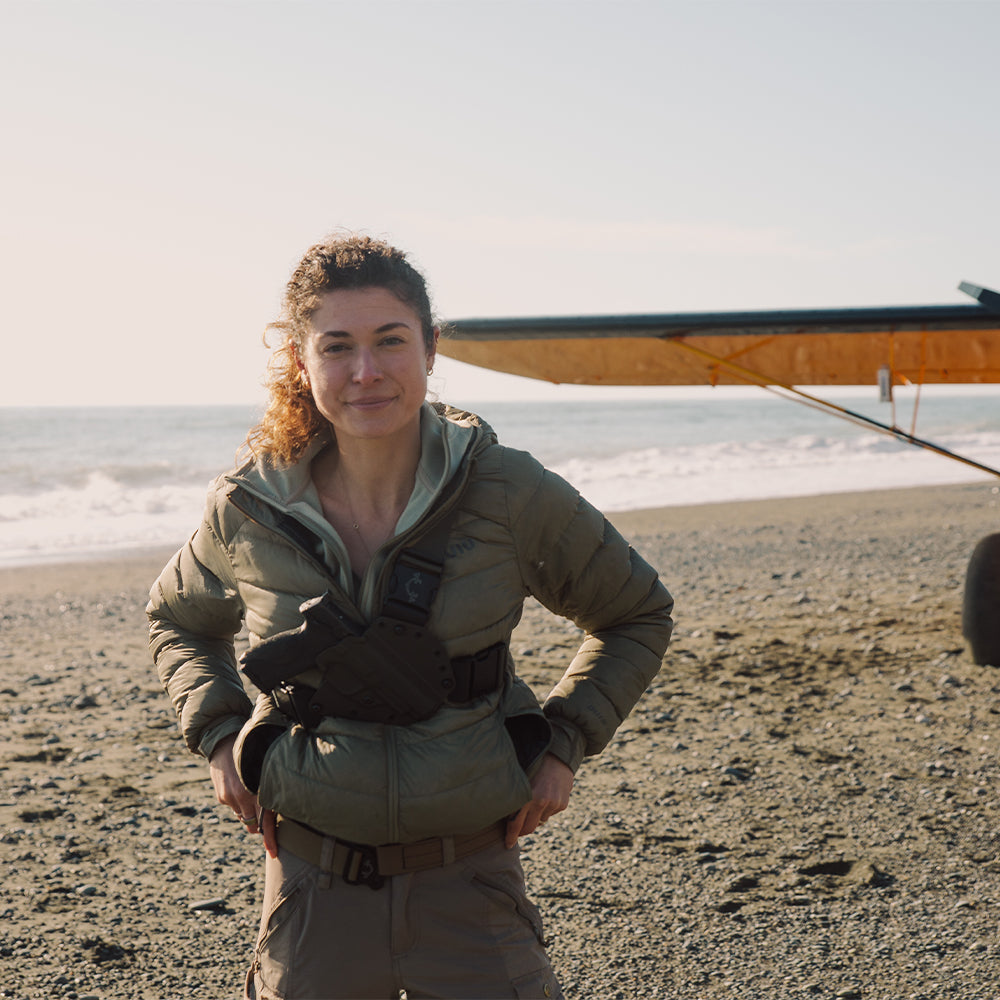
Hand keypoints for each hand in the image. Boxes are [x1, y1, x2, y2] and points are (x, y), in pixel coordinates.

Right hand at [208, 734, 276, 853]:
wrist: (223, 742)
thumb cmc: (252, 751)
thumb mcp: (265, 765)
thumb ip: (272, 785)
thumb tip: (284, 802)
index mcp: (259, 788)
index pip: (266, 820)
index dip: (270, 838)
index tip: (274, 853)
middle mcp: (244, 796)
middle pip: (254, 824)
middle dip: (259, 826)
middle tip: (265, 821)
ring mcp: (231, 798)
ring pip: (244, 817)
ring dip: (249, 813)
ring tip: (251, 795)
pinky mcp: (222, 798)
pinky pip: (234, 808)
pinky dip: (239, 803)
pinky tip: (241, 787)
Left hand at [505, 753, 573, 848]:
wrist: (558, 754)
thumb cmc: (533, 763)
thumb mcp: (520, 778)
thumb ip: (514, 796)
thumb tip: (505, 816)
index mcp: (528, 796)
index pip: (516, 824)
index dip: (511, 836)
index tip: (507, 844)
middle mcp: (542, 802)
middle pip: (529, 828)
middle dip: (522, 831)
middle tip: (516, 829)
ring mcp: (554, 804)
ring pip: (540, 821)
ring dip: (534, 817)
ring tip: (533, 801)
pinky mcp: (563, 804)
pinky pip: (550, 813)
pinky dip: (545, 809)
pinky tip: (545, 795)